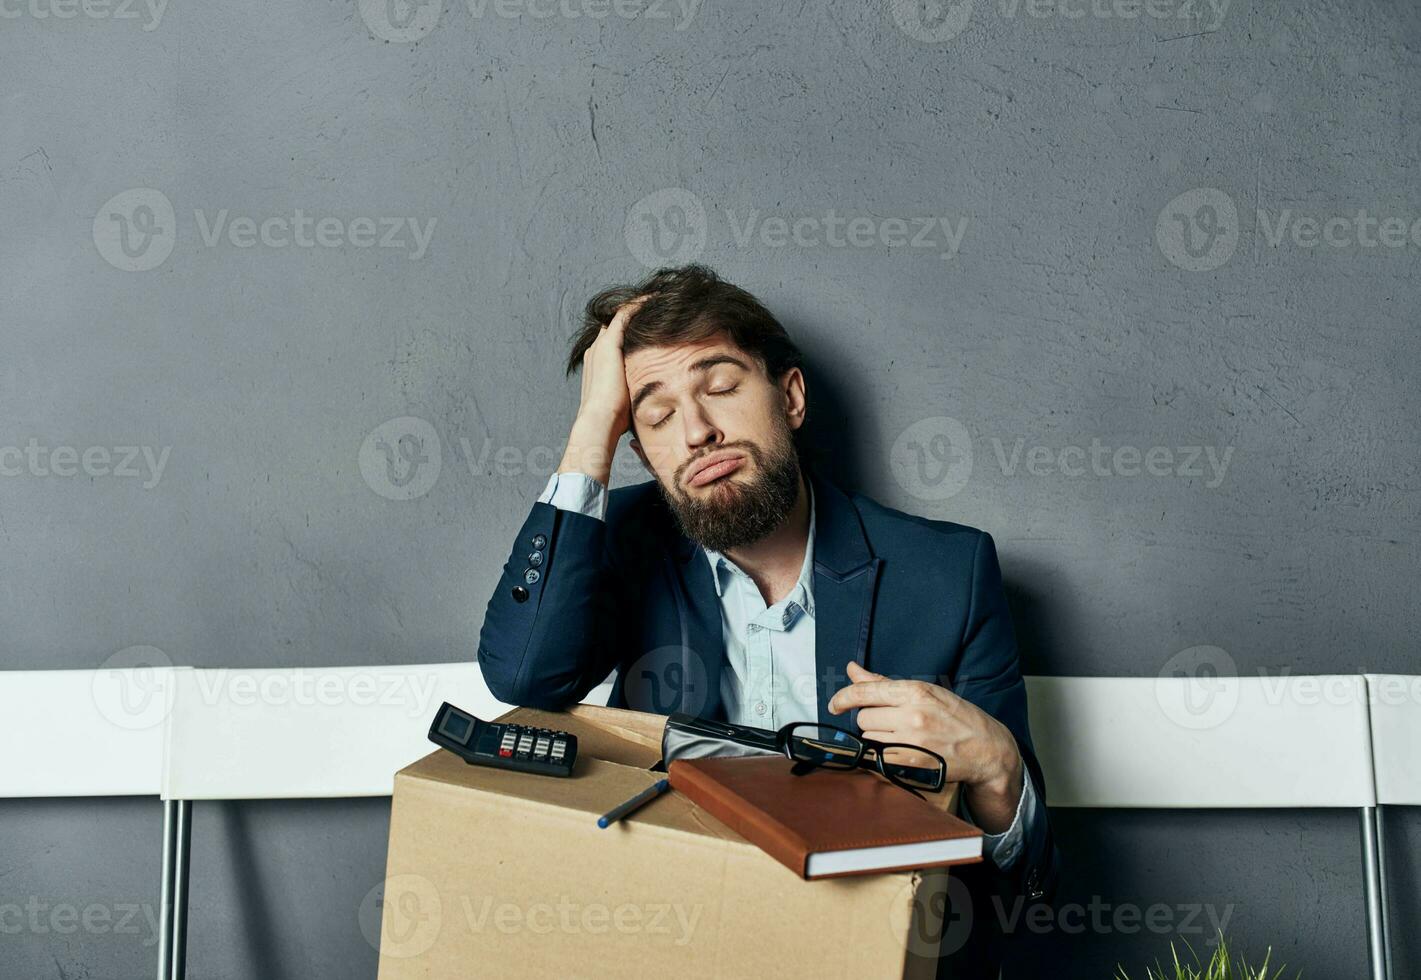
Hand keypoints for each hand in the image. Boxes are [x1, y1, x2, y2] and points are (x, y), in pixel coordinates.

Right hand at [558, 297, 646, 483]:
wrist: (599, 420)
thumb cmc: (614, 420)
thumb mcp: (626, 403)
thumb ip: (636, 397)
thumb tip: (654, 411)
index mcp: (599, 365)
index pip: (615, 342)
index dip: (633, 335)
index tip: (653, 331)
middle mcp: (597, 350)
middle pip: (617, 325)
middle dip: (637, 317)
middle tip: (658, 310)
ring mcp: (602, 344)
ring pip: (622, 315)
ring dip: (640, 307)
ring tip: (659, 299)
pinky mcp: (610, 341)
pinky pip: (626, 313)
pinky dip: (641, 305)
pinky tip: (656, 299)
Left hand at [828, 661, 1023, 830]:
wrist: (986, 748)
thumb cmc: (957, 716)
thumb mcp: (925, 692)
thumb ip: (884, 683)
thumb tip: (852, 669)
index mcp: (915, 691)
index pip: (865, 692)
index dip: (843, 698)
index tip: (834, 704)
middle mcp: (912, 715)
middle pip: (864, 718)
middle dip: (871, 720)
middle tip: (892, 721)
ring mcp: (912, 741)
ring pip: (869, 738)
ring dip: (877, 737)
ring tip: (901, 735)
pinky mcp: (912, 763)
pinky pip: (878, 757)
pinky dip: (882, 753)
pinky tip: (899, 749)